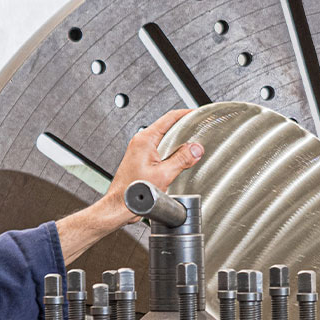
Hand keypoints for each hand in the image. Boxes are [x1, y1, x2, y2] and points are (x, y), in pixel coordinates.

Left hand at [101, 108, 203, 222]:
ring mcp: (140, 150)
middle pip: (167, 126)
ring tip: (192, 143)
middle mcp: (141, 141)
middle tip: (198, 129)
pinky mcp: (141, 159)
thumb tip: (196, 149)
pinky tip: (179, 158)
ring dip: (178, 140)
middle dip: (184, 127)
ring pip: (164, 138)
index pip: (169, 118)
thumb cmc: (133, 191)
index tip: (197, 114)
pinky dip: (171, 150)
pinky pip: (159, 149)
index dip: (186, 114)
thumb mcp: (163, 174)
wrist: (120, 205)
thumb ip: (182, 159)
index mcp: (145, 139)